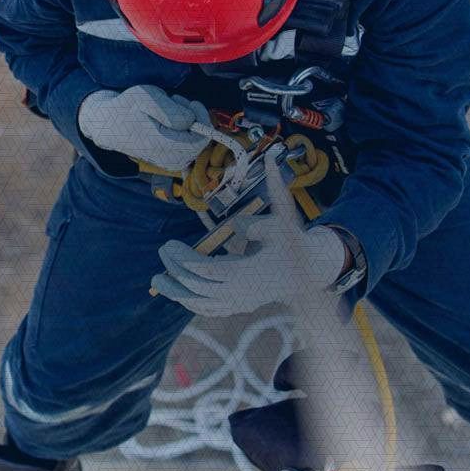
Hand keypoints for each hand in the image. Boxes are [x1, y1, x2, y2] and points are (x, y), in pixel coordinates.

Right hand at [77, 85, 212, 171]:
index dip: (202, 119)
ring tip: (170, 109)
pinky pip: (189, 146)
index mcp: (164, 146)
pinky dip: (185, 131)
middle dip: (195, 119)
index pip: (201, 140)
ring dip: (189, 123)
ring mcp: (171, 163)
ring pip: (196, 143)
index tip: (191, 103)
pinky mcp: (171, 161)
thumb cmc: (127, 107)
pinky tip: (170, 121)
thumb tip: (191, 122)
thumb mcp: (146, 98)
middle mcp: (170, 160)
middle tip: (178, 102)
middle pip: (201, 142)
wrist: (109, 124)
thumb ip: (172, 111)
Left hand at [152, 147, 349, 317]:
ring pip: (201, 304)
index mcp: (250, 272)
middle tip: (163, 250)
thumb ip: (275, 191)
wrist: (310, 270)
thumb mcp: (285, 216)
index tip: (169, 245)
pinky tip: (177, 292)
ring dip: (177, 292)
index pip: (208, 271)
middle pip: (199, 287)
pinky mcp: (240, 306)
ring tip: (158, 279)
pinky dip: (191, 302)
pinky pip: (209, 310)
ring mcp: (241, 303)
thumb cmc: (294, 241)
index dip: (184, 260)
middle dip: (176, 270)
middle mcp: (243, 293)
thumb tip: (271, 160)